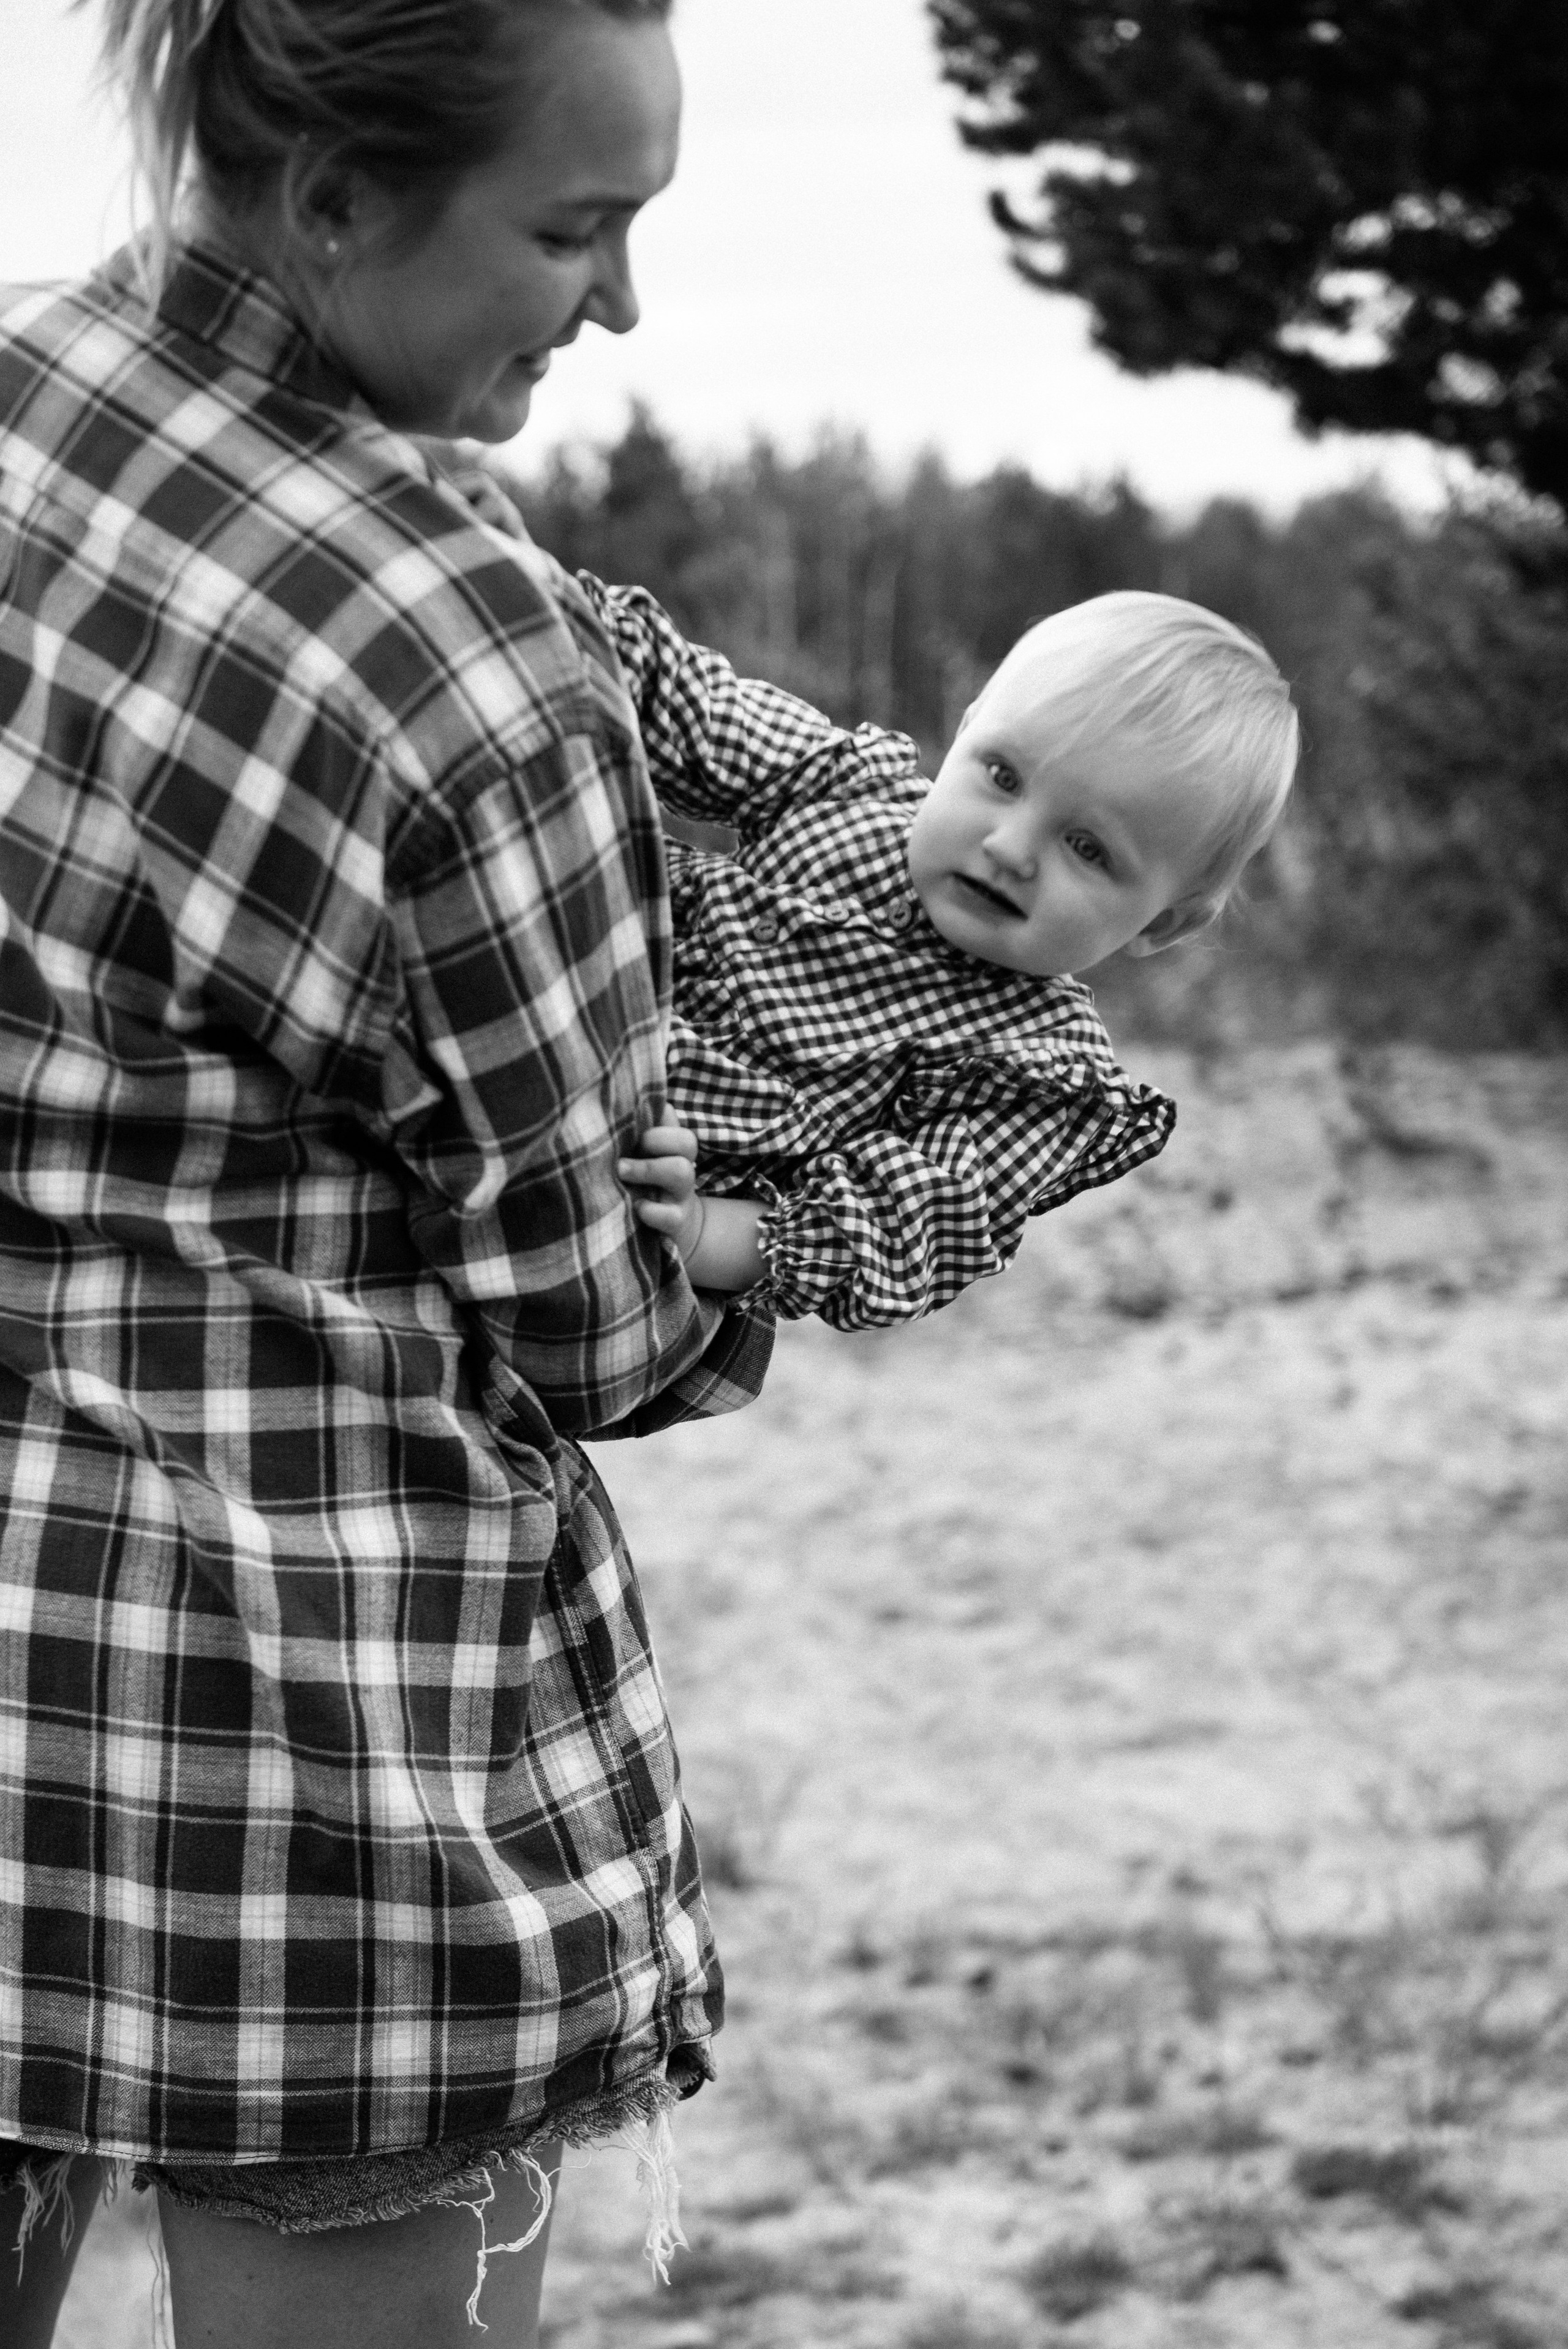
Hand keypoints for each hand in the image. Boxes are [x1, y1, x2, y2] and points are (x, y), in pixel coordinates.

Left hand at [619, 1123, 705, 1260]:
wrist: (668, 1231)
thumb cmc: (646, 1187)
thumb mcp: (643, 1159)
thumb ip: (638, 1131)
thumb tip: (626, 1099)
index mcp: (673, 1150)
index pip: (674, 1119)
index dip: (655, 1122)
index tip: (628, 1133)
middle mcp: (681, 1169)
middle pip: (686, 1142)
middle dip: (654, 1140)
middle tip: (622, 1153)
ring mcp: (680, 1197)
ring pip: (681, 1171)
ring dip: (648, 1169)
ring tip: (620, 1172)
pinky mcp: (676, 1224)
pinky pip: (670, 1215)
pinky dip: (651, 1211)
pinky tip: (636, 1208)